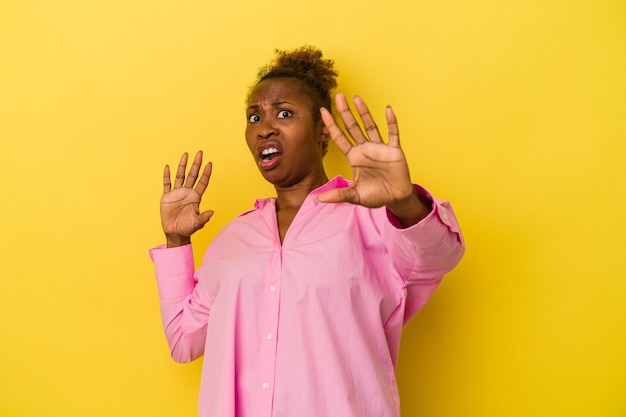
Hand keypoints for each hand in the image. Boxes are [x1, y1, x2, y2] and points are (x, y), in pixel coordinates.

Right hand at [160, 151, 213, 246]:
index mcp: (196, 197)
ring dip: (182, 165)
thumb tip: (212, 212)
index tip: (210, 163)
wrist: (175, 232)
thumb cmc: (188, 228)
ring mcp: (177, 193)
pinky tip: (168, 167)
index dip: (206, 173)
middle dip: (196, 164)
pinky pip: (167, 184)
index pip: (202, 182)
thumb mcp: (197, 223)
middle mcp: (187, 193)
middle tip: (200, 152)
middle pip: (193, 175)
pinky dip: (167, 175)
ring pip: (180, 176)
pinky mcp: (167, 196)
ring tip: (186, 154)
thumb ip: (204, 217)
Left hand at [317, 94, 429, 225]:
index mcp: (354, 157)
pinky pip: (393, 133)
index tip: (323, 111)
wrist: (396, 199)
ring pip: (370, 126)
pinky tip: (387, 109)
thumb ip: (338, 195)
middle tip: (338, 96)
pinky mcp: (394, 150)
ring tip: (356, 98)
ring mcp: (380, 148)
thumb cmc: (375, 196)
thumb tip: (317, 200)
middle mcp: (365, 149)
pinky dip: (391, 122)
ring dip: (364, 112)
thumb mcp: (355, 196)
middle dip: (345, 112)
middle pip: (353, 127)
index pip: (339, 138)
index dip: (331, 125)